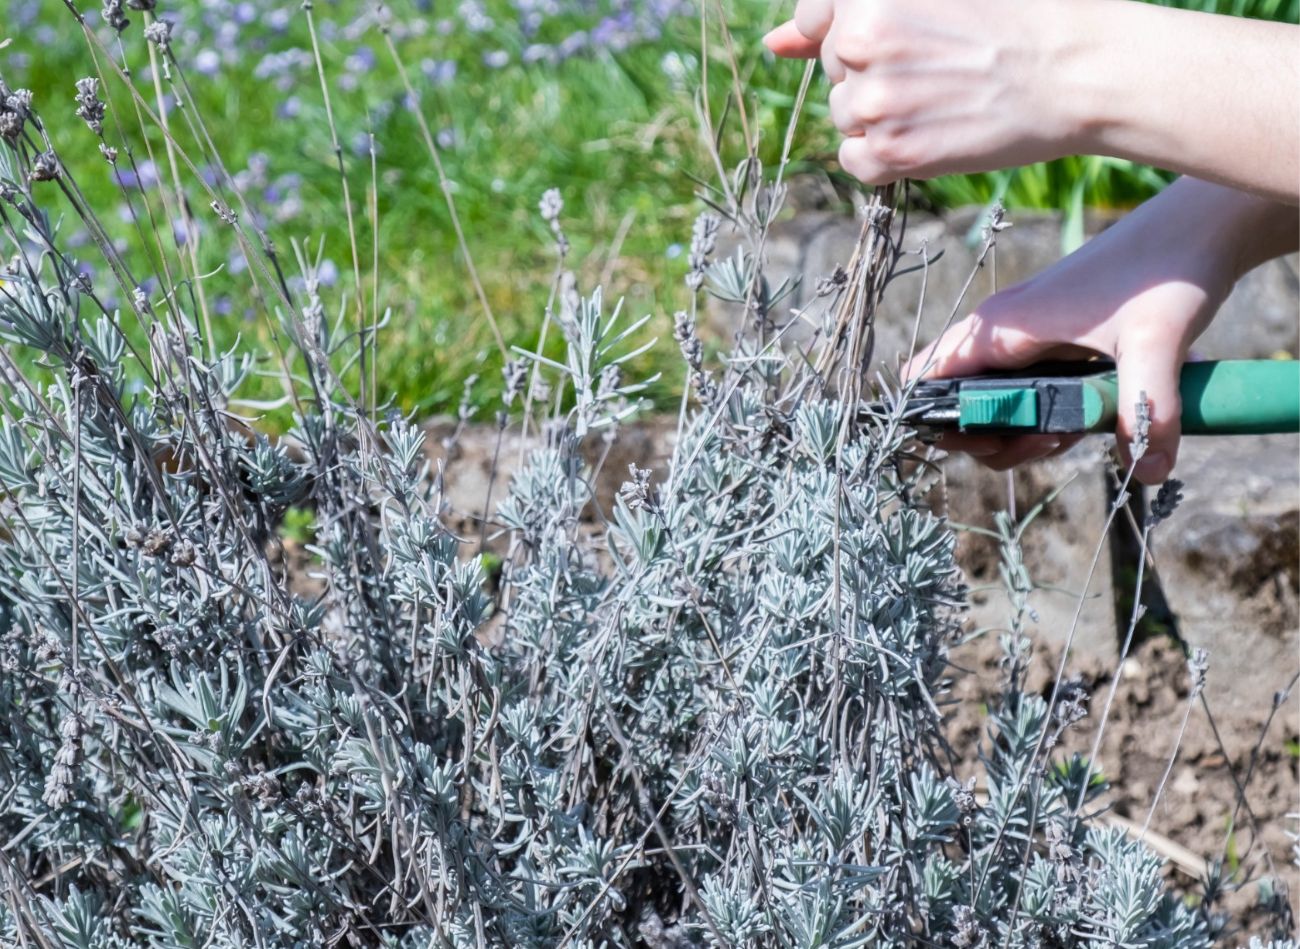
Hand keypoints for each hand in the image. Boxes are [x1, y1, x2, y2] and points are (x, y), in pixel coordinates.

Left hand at [765, 0, 1299, 200]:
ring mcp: (872, 100)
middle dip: (871, 72)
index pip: (816, 17)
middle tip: (939, 67)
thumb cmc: (1013, 19)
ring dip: (880, 115)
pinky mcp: (889, 152)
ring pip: (843, 115)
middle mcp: (860, 41)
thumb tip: (776, 43)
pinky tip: (932, 133)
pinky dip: (885, 156)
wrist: (1074, 71)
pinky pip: (855, 160)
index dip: (850, 32)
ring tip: (941, 99)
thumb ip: (844, 13)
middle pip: (833, 70)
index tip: (897, 41)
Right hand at [901, 179, 1298, 484]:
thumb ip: (1147, 409)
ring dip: (1024, 436)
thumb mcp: (1156, 343)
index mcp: (1002, 328)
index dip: (939, 423)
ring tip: (1070, 436)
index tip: (989, 445)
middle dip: (993, 441)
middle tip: (1044, 444)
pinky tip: (1092, 422)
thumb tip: (1147, 472)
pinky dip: (1051, 419)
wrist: (1206, 224)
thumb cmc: (1167, 269)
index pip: (927, 379)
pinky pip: (1033, 395)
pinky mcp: (1059, 345)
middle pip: (963, 406)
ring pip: (999, 405)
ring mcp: (1030, 339)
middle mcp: (1005, 333)